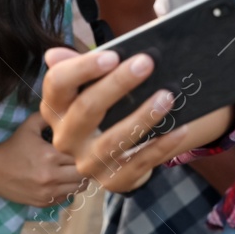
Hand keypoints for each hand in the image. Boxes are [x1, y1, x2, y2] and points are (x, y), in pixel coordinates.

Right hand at [0, 112, 86, 206]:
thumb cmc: (13, 146)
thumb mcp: (30, 126)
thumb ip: (50, 116)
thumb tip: (71, 109)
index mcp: (50, 155)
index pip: (82, 154)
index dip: (86, 149)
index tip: (85, 144)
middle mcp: (51, 176)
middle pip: (84, 173)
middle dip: (86, 164)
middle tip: (84, 157)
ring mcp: (47, 193)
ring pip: (79, 187)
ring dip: (81, 178)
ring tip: (76, 168)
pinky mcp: (43, 203)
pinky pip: (68, 198)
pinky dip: (71, 189)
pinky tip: (65, 179)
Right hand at [40, 46, 199, 193]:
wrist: (117, 155)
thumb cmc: (105, 108)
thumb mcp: (90, 87)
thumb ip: (78, 67)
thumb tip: (54, 54)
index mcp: (56, 108)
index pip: (57, 84)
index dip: (82, 68)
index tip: (113, 55)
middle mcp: (65, 137)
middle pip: (86, 109)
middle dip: (118, 84)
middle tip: (147, 63)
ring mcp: (87, 163)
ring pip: (113, 140)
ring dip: (142, 117)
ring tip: (167, 96)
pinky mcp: (112, 180)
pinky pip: (139, 163)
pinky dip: (161, 146)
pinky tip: (180, 128)